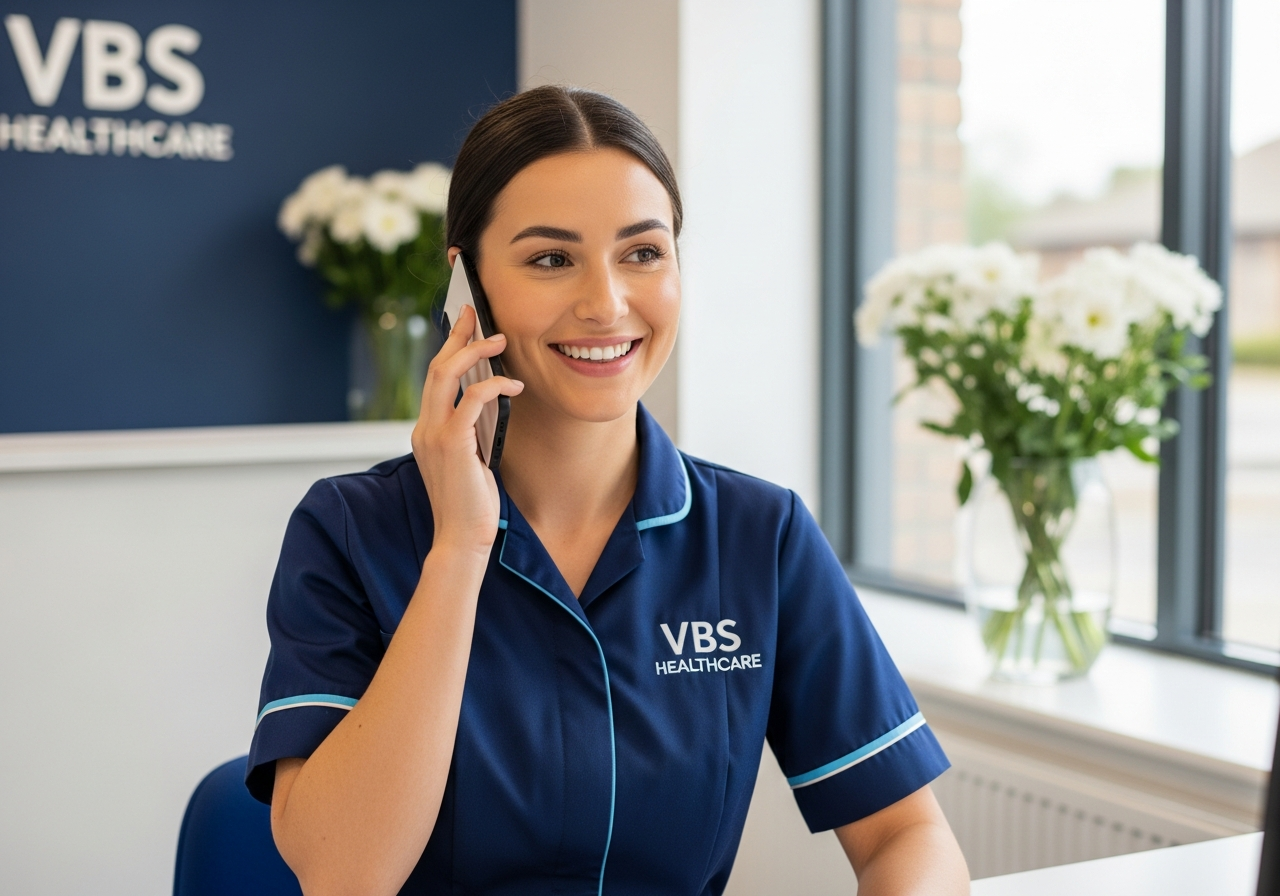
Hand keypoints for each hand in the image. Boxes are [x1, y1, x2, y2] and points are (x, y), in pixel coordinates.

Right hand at [411, 304, 523, 554]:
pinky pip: (471, 399)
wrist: (462, 538)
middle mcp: (424, 428)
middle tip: (476, 312)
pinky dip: (493, 385)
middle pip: (436, 366)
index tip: (465, 324)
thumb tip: (490, 403)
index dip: (449, 348)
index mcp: (426, 430)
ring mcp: (433, 435)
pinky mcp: (451, 443)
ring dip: (473, 351)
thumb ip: (472, 432)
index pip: (435, 380)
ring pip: (445, 374)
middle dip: (457, 335)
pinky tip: (514, 386)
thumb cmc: (472, 505)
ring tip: (499, 339)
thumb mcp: (471, 460)